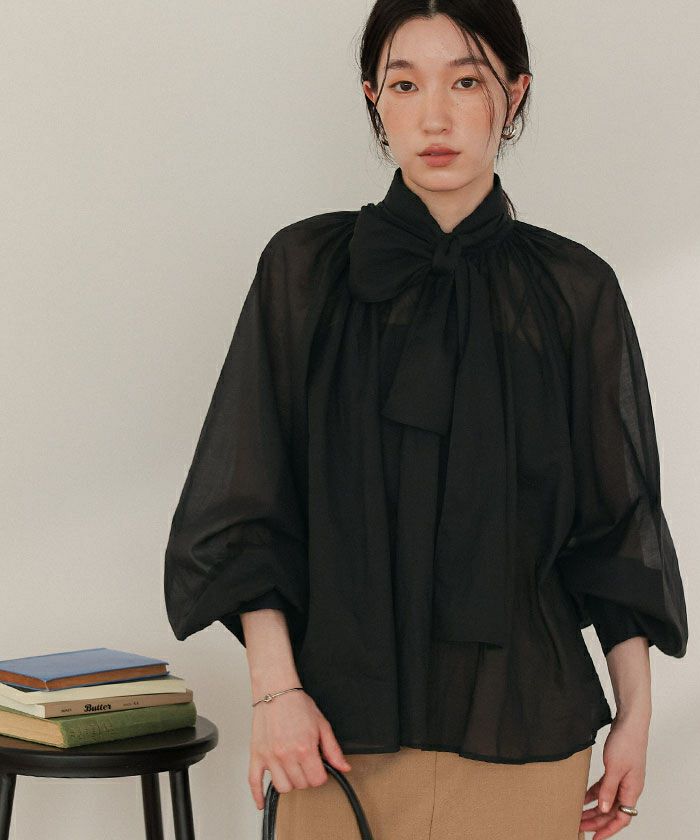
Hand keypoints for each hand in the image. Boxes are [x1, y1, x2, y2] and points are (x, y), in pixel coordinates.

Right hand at [247, 689, 351, 809]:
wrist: (276, 690)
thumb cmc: (297, 704)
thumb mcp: (322, 724)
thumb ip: (333, 749)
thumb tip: (344, 767)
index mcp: (304, 748)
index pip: (316, 780)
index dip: (320, 775)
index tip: (319, 767)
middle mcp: (286, 754)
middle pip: (300, 785)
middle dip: (306, 776)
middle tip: (306, 763)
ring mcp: (269, 756)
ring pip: (282, 787)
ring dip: (289, 782)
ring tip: (292, 769)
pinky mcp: (256, 755)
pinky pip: (254, 782)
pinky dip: (257, 795)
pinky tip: (261, 803)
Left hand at [579, 711, 647, 837]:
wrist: (630, 722)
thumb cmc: (626, 743)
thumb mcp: (614, 768)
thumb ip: (608, 789)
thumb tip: (603, 809)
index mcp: (632, 790)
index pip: (622, 818)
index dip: (608, 830)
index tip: (595, 838)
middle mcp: (629, 788)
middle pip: (612, 811)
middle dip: (596, 821)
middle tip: (579, 826)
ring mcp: (623, 779)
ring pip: (607, 800)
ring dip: (594, 809)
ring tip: (578, 815)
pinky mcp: (616, 770)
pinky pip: (604, 788)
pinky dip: (594, 794)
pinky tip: (582, 796)